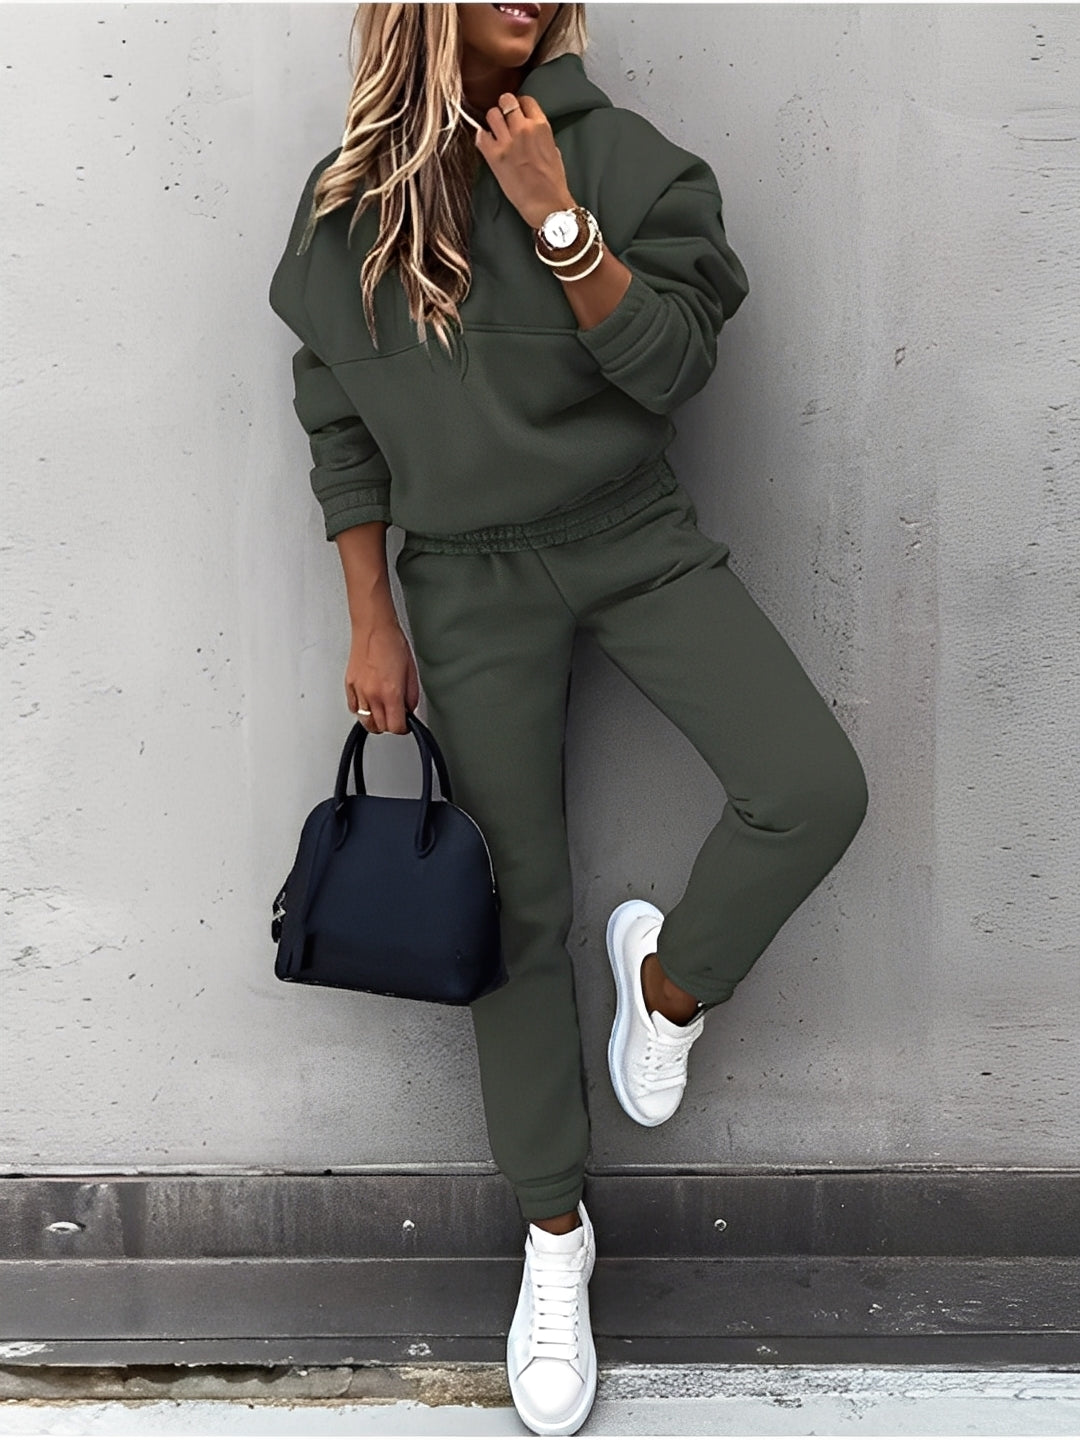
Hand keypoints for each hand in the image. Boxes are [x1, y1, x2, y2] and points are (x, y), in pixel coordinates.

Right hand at [345, 620, 420, 735]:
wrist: (374, 628)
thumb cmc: (392, 643)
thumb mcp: (411, 672)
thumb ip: (411, 696)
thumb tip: (409, 710)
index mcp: (390, 692)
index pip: (395, 727)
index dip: (403, 728)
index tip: (405, 724)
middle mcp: (372, 694)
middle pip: (380, 727)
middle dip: (390, 725)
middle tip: (396, 716)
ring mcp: (359, 691)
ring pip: (365, 721)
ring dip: (376, 721)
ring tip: (383, 712)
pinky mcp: (349, 685)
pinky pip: (354, 708)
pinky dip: (362, 711)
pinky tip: (370, 704)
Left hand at [474, 91, 576, 229]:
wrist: (546, 204)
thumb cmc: (553, 183)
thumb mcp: (553, 150)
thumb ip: (540, 134)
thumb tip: (530, 130)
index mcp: (541, 126)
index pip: (526, 100)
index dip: (520, 104)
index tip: (517, 112)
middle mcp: (523, 129)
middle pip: (506, 101)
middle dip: (504, 108)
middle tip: (504, 119)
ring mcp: (507, 142)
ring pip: (491, 113)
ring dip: (492, 121)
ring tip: (496, 132)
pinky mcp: (494, 157)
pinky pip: (480, 135)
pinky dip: (482, 138)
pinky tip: (488, 145)